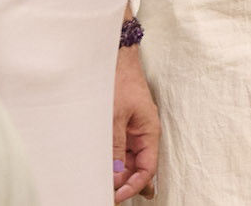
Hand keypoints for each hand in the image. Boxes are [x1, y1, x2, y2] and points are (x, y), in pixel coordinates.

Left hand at [112, 44, 159, 200]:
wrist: (113, 58)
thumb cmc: (119, 82)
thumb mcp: (115, 117)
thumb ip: (116, 147)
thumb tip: (116, 175)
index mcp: (149, 131)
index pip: (148, 168)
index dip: (134, 185)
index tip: (116, 196)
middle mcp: (143, 133)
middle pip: (138, 167)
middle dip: (125, 183)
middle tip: (107, 195)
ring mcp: (132, 130)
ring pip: (128, 160)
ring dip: (117, 174)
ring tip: (102, 187)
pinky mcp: (121, 126)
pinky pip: (119, 149)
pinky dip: (112, 161)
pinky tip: (103, 170)